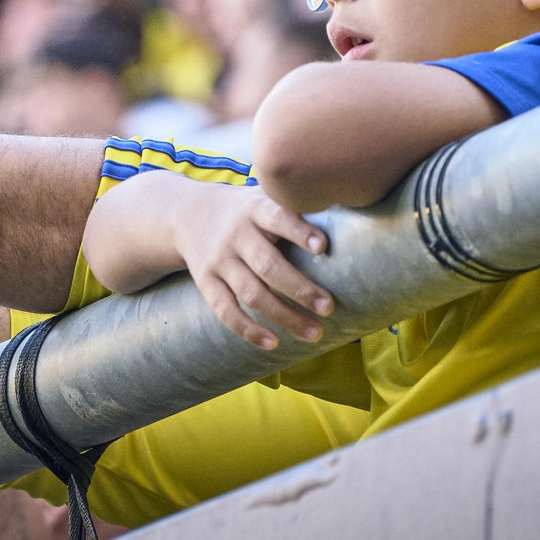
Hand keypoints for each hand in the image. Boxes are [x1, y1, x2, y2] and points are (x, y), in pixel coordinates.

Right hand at [175, 185, 331, 349]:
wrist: (188, 214)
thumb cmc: (246, 209)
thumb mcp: (265, 196)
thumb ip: (295, 203)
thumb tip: (351, 208)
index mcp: (255, 209)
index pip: (277, 218)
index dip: (299, 232)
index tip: (323, 246)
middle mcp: (235, 234)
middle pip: (268, 266)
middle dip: (300, 289)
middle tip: (329, 307)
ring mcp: (219, 260)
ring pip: (251, 294)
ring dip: (284, 316)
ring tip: (314, 332)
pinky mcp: (205, 282)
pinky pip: (225, 311)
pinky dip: (248, 330)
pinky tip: (273, 343)